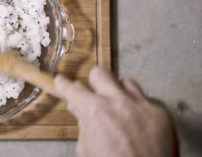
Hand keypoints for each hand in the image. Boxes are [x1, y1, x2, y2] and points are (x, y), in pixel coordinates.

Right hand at [54, 67, 174, 156]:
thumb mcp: (87, 150)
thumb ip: (83, 126)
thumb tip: (78, 110)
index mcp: (94, 111)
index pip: (72, 88)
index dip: (64, 84)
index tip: (62, 82)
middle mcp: (117, 101)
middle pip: (99, 73)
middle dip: (94, 83)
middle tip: (95, 95)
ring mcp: (140, 104)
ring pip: (126, 82)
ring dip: (119, 93)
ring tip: (120, 107)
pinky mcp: (160, 111)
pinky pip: (147, 99)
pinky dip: (140, 107)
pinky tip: (139, 121)